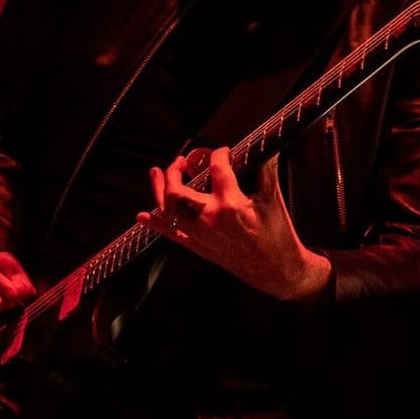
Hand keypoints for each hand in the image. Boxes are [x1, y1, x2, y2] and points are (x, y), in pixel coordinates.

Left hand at [137, 147, 332, 301]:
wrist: (275, 270)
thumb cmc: (277, 235)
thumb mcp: (273, 199)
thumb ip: (265, 169)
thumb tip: (262, 147)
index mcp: (230, 204)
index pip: (217, 169)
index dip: (219, 155)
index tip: (222, 153)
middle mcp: (209, 219)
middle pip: (178, 190)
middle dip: (174, 170)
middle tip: (181, 161)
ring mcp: (200, 235)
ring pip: (167, 210)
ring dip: (158, 190)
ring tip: (156, 172)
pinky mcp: (198, 247)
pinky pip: (171, 234)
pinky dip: (155, 224)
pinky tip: (142, 216)